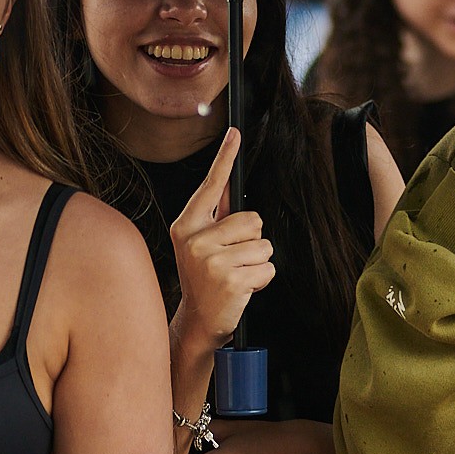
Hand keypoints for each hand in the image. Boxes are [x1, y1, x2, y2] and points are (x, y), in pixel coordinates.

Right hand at [169, 129, 273, 350]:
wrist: (198, 321)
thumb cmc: (204, 278)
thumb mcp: (201, 244)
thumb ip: (216, 215)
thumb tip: (229, 181)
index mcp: (187, 225)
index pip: (211, 186)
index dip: (224, 157)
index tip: (235, 132)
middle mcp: (196, 239)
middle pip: (253, 219)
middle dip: (252, 240)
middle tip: (233, 260)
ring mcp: (212, 261)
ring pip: (264, 245)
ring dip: (258, 262)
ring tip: (237, 274)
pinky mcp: (230, 281)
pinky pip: (268, 268)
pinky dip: (262, 280)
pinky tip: (242, 289)